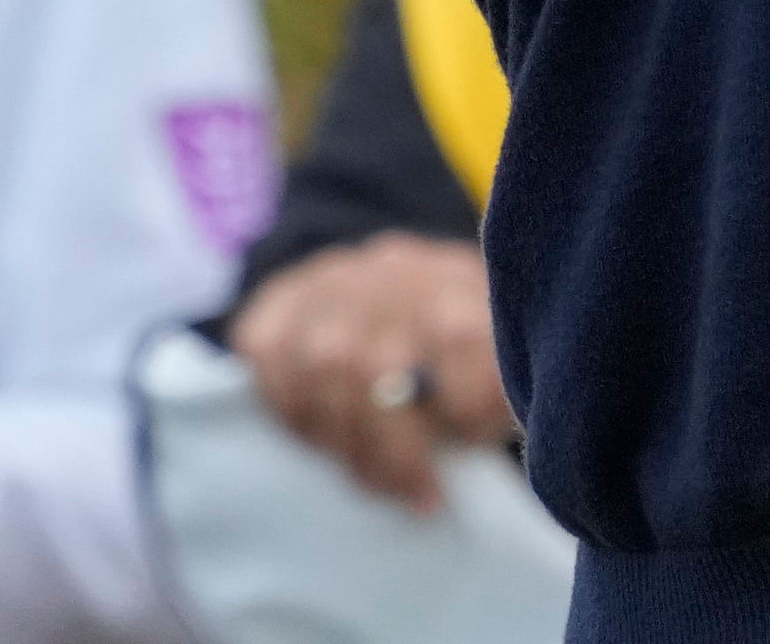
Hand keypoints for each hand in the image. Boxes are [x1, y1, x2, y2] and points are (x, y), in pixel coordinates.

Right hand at [231, 233, 511, 509]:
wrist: (392, 280)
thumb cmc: (457, 346)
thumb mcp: (497, 357)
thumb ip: (498, 394)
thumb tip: (501, 443)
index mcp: (455, 283)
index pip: (458, 335)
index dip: (464, 402)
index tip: (472, 440)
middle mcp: (387, 273)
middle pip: (374, 364)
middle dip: (396, 450)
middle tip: (420, 496)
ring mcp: (325, 283)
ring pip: (321, 367)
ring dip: (347, 443)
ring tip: (376, 480)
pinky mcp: (276, 304)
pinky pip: (268, 363)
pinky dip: (295, 415)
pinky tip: (325, 439)